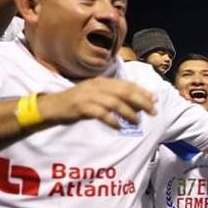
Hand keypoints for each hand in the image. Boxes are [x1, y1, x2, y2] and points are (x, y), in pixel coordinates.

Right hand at [39, 78, 157, 128]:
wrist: (52, 106)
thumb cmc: (78, 102)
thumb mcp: (96, 95)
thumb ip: (114, 97)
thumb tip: (137, 106)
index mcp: (101, 82)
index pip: (126, 84)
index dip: (142, 92)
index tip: (155, 100)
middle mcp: (96, 86)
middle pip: (124, 91)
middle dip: (141, 101)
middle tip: (152, 111)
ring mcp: (88, 96)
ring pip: (114, 102)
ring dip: (128, 112)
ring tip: (137, 121)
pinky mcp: (80, 107)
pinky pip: (100, 113)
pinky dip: (111, 120)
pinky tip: (119, 126)